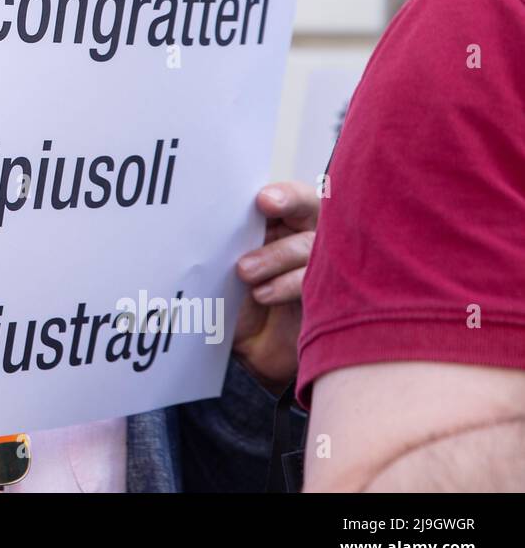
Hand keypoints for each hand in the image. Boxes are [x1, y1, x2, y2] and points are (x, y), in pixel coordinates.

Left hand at [232, 181, 319, 390]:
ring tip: (245, 273)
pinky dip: (289, 284)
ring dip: (276, 256)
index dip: (286, 195)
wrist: (248, 352)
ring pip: (312, 247)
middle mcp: (305, 239)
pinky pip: (321, 284)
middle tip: (260, 217)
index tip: (264, 199)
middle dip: (287, 209)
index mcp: (282, 223)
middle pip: (312, 214)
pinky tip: (264, 294)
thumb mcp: (226, 268)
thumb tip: (217, 218)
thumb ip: (230, 241)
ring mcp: (321, 269)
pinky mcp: (329, 298)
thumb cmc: (237, 301)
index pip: (294, 199)